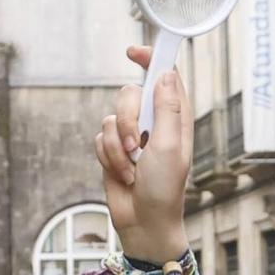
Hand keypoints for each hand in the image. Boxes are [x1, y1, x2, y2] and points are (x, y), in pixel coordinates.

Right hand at [95, 45, 191, 262]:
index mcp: (174, 116)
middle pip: (129, 93)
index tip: (133, 52)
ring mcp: (131, 135)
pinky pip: (99, 138)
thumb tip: (165, 74)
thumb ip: (167, 108)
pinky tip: (122, 175)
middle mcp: (153, 121)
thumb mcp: (169, 146)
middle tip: (137, 145)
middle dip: (127, 120)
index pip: (164, 75)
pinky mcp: (113, 149)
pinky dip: (107, 158)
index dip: (150, 58)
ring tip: (133, 169)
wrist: (144, 222)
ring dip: (117, 148)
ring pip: (110, 118)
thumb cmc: (164, 188)